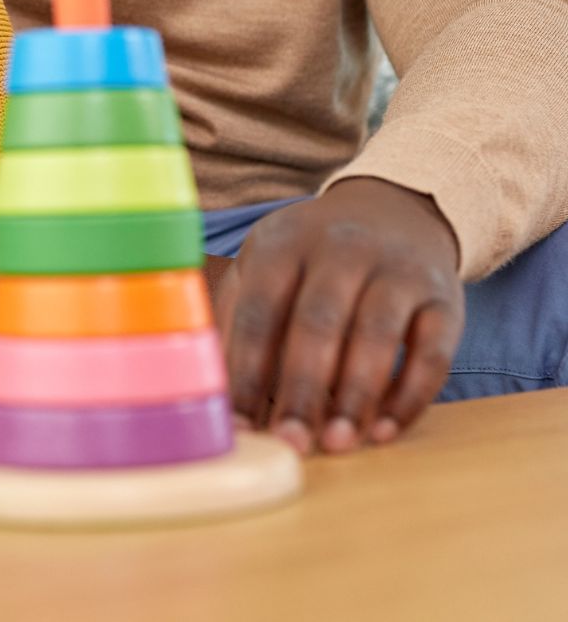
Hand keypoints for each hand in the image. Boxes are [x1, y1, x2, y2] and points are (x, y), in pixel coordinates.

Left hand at [216, 177, 463, 454]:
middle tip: (290, 443)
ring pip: (376, 334)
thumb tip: (211, 390)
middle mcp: (341, 249)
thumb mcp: (266, 264)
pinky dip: (410, 395)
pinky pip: (432, 351)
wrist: (395, 210)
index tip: (237, 425)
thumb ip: (236, 318)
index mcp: (284, 243)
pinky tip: (386, 431)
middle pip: (317, 322)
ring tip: (338, 443)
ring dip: (355, 395)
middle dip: (302, 388)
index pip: (259, 310)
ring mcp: (396, 269)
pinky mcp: (442, 297)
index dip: (246, 370)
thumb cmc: (312, 258)